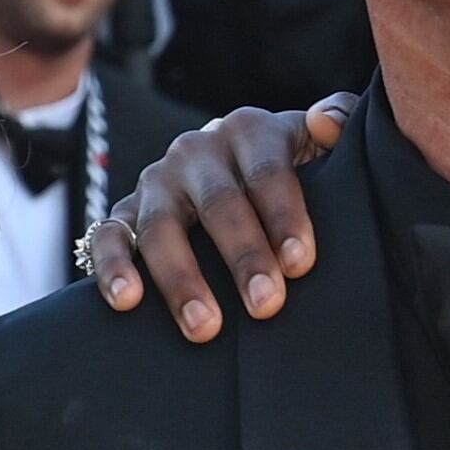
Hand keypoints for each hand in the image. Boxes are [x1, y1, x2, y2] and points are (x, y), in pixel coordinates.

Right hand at [85, 96, 349, 337]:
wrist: (236, 175)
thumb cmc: (291, 170)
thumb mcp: (319, 144)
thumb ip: (340, 121)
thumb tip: (328, 122)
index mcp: (249, 131)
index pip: (267, 171)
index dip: (284, 217)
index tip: (301, 264)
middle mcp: (197, 151)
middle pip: (217, 203)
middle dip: (242, 256)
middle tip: (266, 305)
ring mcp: (156, 181)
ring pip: (161, 227)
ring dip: (181, 279)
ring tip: (205, 328)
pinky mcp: (124, 212)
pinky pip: (109, 235)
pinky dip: (112, 266)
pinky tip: (127, 301)